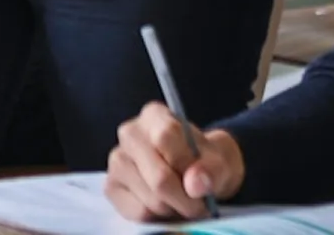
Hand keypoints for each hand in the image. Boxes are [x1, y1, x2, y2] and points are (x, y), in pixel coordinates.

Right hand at [104, 102, 245, 220]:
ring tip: (180, 200)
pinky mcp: (112, 186)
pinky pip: (139, 212)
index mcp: (154, 116)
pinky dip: (158, 217)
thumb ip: (212, 169)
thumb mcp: (221, 161)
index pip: (165, 138)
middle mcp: (129, 133)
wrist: (195, 175)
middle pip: (159, 177)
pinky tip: (163, 204)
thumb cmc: (205, 162)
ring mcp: (117, 159)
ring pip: (151, 199)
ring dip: (174, 209)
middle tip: (198, 204)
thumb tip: (194, 185)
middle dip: (185, 200)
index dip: (189, 168)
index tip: (203, 183)